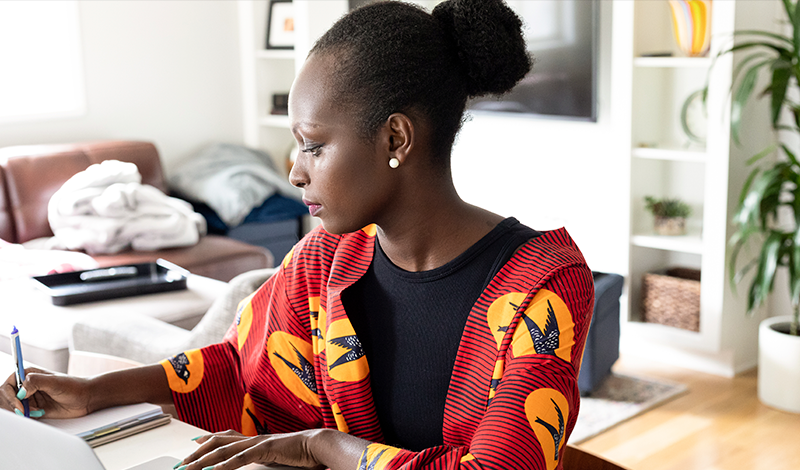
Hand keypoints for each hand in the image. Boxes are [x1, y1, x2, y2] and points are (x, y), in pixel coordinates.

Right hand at [0, 368, 91, 418]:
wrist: (86, 398)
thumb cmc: (74, 386)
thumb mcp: (54, 382)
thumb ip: (35, 382)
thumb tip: (20, 391)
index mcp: (29, 375)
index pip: (8, 385)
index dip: (11, 395)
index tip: (20, 403)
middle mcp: (27, 386)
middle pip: (8, 398)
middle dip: (15, 405)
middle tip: (26, 411)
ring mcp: (31, 398)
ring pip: (14, 408)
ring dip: (22, 412)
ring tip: (37, 410)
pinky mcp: (35, 409)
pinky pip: (23, 415)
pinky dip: (27, 417)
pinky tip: (39, 413)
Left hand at [175, 429, 327, 469]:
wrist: (319, 445)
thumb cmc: (303, 453)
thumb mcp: (277, 456)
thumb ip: (265, 458)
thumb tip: (261, 460)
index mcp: (256, 439)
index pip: (226, 436)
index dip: (208, 439)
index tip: (193, 444)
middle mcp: (253, 438)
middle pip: (218, 442)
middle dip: (197, 454)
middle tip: (181, 464)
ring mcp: (258, 442)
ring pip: (223, 450)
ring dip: (203, 460)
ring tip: (188, 468)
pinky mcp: (266, 449)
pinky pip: (241, 458)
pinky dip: (225, 465)